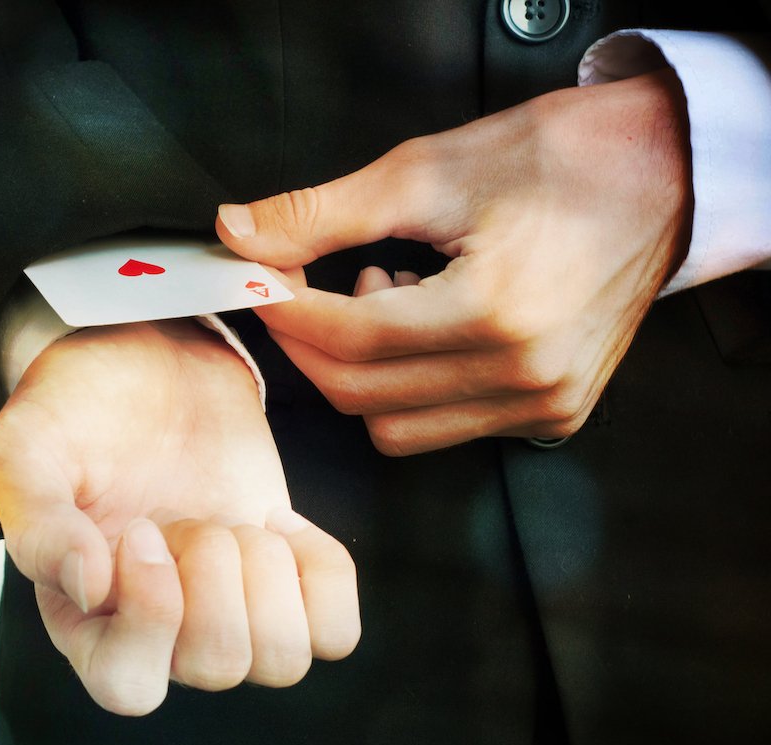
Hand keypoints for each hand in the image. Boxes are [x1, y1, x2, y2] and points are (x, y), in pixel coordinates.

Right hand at [0, 320, 359, 714]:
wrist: (147, 359)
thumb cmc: (75, 409)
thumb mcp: (26, 450)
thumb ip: (36, 523)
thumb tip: (91, 589)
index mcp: (86, 619)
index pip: (129, 688)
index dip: (152, 617)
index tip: (141, 531)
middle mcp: (161, 632)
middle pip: (219, 668)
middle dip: (214, 575)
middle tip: (188, 518)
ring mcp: (229, 609)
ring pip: (283, 662)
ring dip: (268, 578)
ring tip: (235, 524)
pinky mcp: (285, 578)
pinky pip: (335, 631)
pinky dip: (321, 575)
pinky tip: (280, 526)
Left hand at [216, 69, 690, 453]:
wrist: (662, 175)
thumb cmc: (560, 158)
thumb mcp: (430, 170)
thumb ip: (323, 212)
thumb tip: (239, 233)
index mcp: (497, 311)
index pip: (349, 340)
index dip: (286, 312)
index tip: (258, 280)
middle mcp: (523, 375)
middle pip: (360, 395)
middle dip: (308, 343)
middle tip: (300, 287)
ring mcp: (543, 404)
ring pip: (394, 427)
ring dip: (360, 371)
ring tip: (386, 296)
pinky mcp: (552, 413)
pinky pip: (444, 427)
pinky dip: (407, 387)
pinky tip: (425, 323)